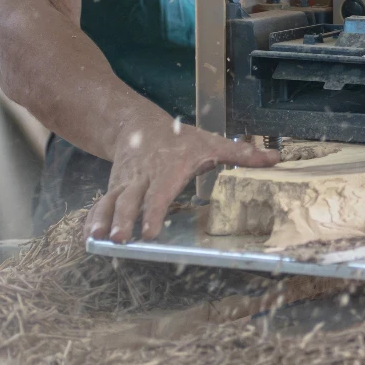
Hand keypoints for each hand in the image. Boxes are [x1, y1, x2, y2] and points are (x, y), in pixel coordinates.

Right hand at [86, 115, 279, 242]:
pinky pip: (100, 203)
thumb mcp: (212, 142)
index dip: (154, 211)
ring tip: (98, 239)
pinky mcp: (114, 188)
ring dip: (103, 221)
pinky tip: (90, 236)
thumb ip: (242, 154)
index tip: (149, 231)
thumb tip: (275, 158)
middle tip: (120, 239)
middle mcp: (143, 177)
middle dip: (124, 219)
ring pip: (111, 202)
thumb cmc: (181, 139)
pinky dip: (93, 218)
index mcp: (168, 168)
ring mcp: (125, 183)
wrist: (138, 125)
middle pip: (130, 199)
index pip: (159, 192)